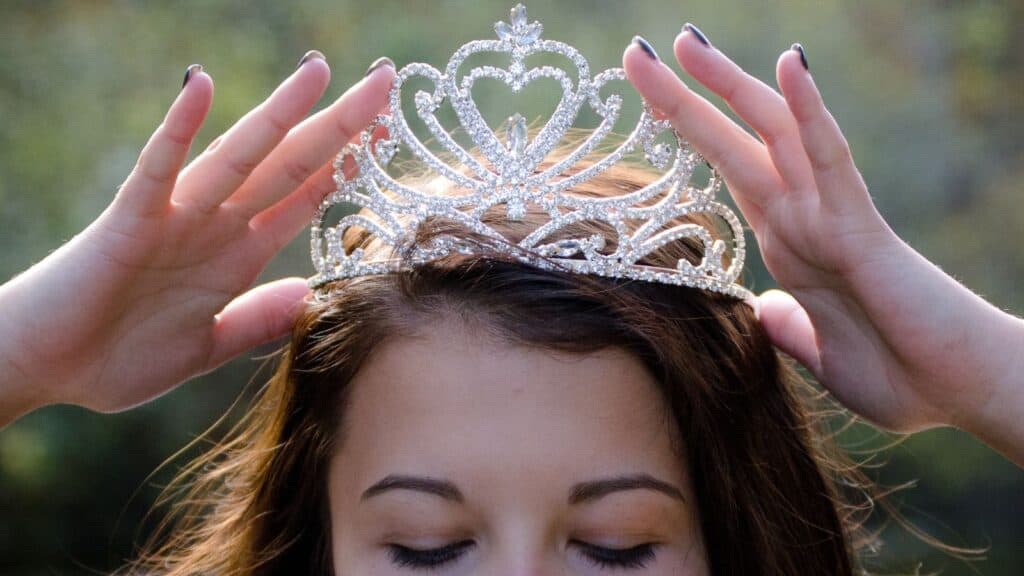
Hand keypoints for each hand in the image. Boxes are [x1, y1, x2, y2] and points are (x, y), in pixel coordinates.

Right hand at [0, 55, 395, 422]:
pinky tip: (200, 86)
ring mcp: (176, 217)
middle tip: (384, 82)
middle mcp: (216, 225)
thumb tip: (312, 297)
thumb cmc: (116, 356)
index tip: (391, 132)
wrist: (42, 371)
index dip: (349, 164)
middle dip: (340, 126)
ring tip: (320, 71)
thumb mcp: (207, 347)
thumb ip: (257, 320)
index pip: (306, 196)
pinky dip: (178, 128)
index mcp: (238, 254)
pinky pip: (157, 167)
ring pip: (239, 155)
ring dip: (281, 113)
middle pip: (290, 164)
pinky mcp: (130, 220)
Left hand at [623, 29, 1023, 458]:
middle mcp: (802, 217)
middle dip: (684, 96)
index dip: (687, 134)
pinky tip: (789, 66)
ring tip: (687, 42)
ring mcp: (830, 215)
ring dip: (730, 86)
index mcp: (787, 242)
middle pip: (735, 140)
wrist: (959, 396)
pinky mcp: (861, 228)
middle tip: (638, 52)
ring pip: (774, 133)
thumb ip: (788, 328)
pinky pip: (833, 159)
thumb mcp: (818, 353)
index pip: (727, 171)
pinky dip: (811, 112)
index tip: (644, 98)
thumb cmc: (900, 376)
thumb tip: (764, 311)